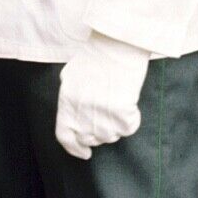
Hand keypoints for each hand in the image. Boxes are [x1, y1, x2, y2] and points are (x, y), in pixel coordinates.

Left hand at [55, 33, 150, 160]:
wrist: (118, 43)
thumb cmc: (97, 55)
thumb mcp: (71, 75)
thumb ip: (69, 98)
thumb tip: (74, 115)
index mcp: (66, 102)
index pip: (65, 136)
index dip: (74, 149)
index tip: (84, 154)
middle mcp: (82, 112)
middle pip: (90, 138)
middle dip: (98, 133)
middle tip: (107, 118)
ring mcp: (101, 114)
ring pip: (110, 135)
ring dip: (115, 125)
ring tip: (118, 103)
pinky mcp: (121, 112)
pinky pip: (129, 127)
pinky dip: (131, 119)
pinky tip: (129, 103)